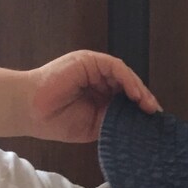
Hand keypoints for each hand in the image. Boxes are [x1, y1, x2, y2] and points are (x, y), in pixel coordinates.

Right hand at [26, 50, 161, 142]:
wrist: (31, 111)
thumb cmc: (55, 120)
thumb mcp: (93, 126)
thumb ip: (112, 121)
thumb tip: (136, 125)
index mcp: (98, 95)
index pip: (125, 99)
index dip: (139, 110)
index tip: (152, 123)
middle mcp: (97, 79)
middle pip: (128, 86)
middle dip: (143, 100)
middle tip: (155, 115)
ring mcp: (93, 68)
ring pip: (124, 76)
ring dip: (139, 90)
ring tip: (149, 107)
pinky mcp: (88, 61)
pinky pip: (115, 68)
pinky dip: (128, 80)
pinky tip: (136, 95)